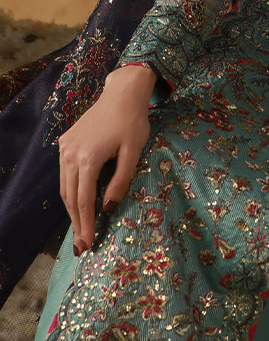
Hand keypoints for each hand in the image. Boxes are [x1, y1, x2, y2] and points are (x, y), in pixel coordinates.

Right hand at [58, 63, 155, 253]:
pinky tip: (78, 203)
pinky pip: (65, 173)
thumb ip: (120, 181)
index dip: (86, 224)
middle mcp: (71, 154)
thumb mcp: (133, 152)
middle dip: (76, 223)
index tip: (89, 244)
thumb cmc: (133, 122)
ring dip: (71, 209)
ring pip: (65, 187)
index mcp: (88, 158)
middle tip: (82, 246)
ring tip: (80, 230)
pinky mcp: (65, 142)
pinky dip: (70, 191)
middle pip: (70, 197)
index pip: (84, 200)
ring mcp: (65, 147)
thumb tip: (107, 208)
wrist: (122, 94)